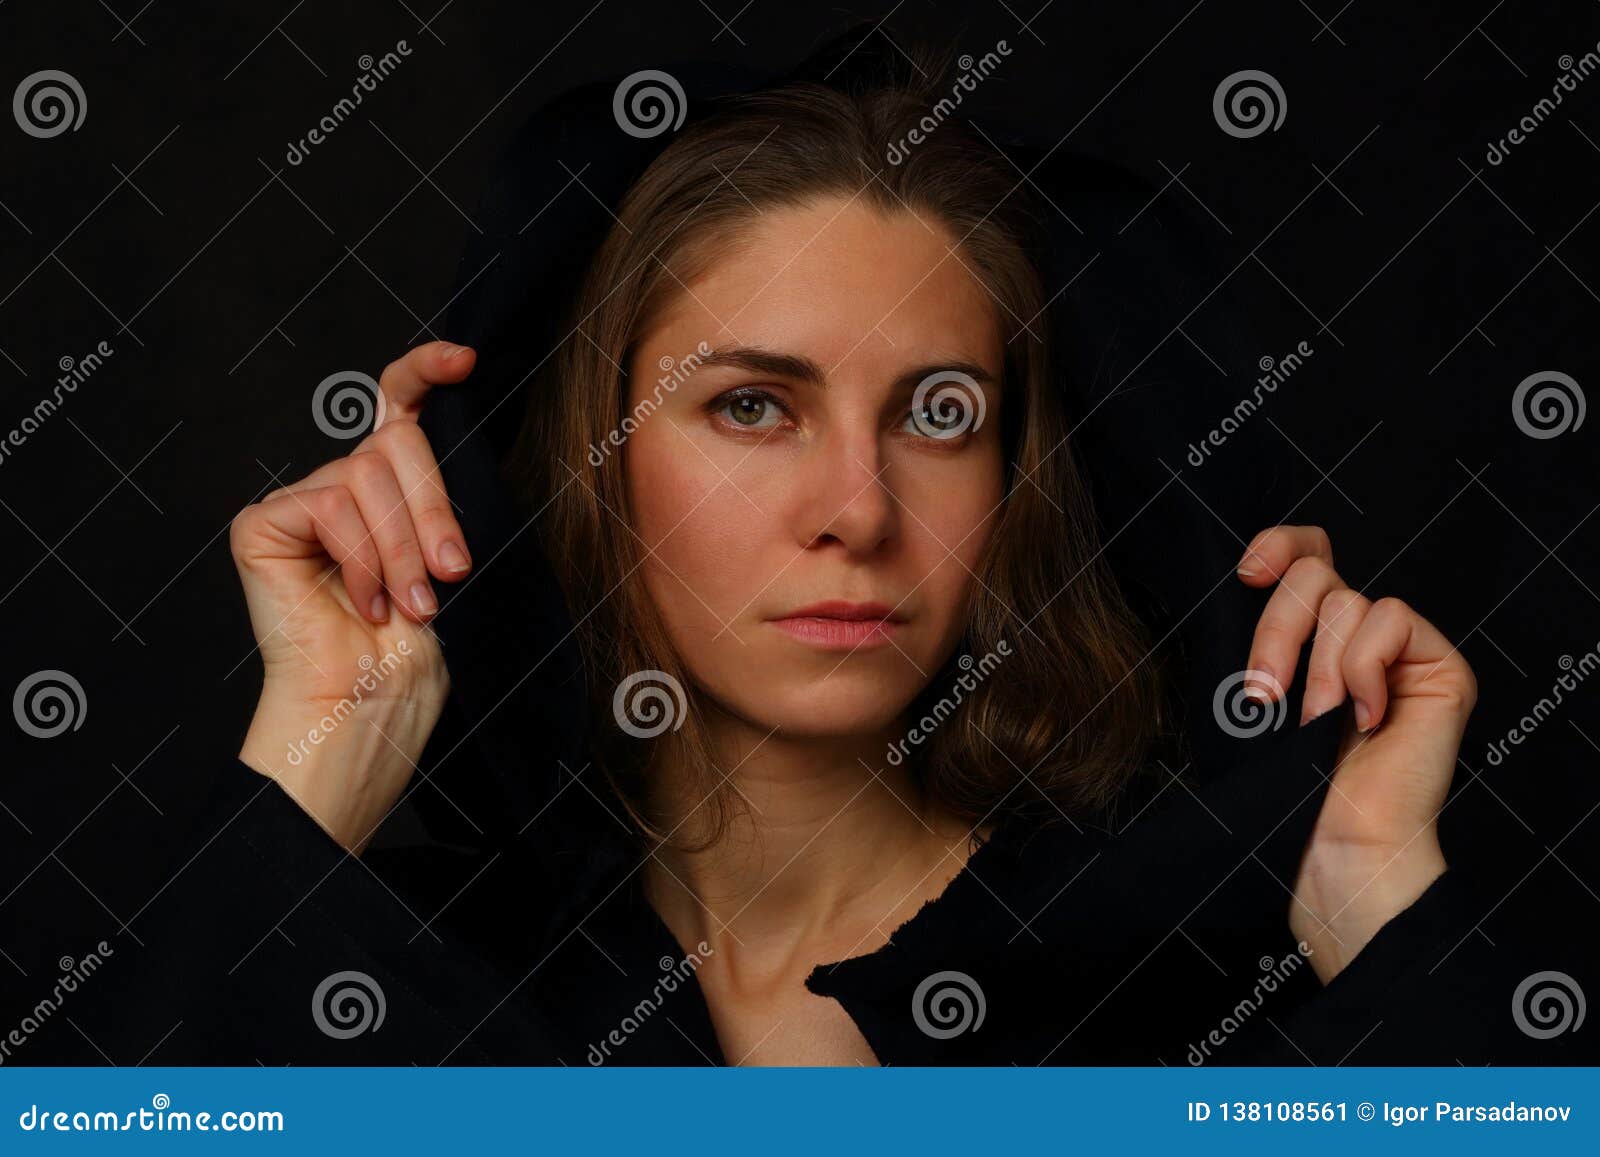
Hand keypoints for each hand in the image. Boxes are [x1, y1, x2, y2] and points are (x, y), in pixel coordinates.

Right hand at [230, 341, 476, 853]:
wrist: (367, 710)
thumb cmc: (409, 657)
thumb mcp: (443, 561)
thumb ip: (434, 497)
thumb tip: (444, 432)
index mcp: (388, 497)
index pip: (397, 410)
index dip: (423, 372)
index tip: (464, 360)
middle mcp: (340, 491)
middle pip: (397, 443)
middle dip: (434, 511)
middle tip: (448, 575)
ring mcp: (300, 505)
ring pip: (368, 474)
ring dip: (402, 547)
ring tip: (407, 604)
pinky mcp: (264, 524)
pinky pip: (331, 502)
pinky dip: (360, 555)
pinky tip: (360, 600)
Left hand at [1237, 525, 1477, 983]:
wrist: (1332, 842)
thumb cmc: (1286, 786)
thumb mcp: (1253, 697)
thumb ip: (1261, 638)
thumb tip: (1249, 575)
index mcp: (1313, 639)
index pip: (1307, 555)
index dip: (1280, 545)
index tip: (1247, 574)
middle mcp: (1357, 638)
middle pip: (1314, 573)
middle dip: (1277, 630)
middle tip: (1265, 693)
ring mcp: (1400, 651)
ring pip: (1345, 598)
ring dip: (1317, 666)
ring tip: (1316, 722)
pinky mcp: (1439, 664)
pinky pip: (1390, 619)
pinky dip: (1363, 669)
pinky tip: (1367, 718)